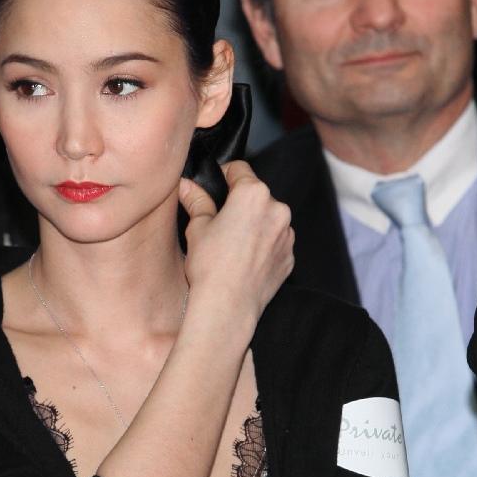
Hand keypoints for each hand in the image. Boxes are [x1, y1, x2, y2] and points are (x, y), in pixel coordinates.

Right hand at [179, 161, 294, 326]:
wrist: (228, 307)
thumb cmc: (210, 266)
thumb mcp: (197, 228)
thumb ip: (197, 201)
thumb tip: (187, 186)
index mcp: (254, 194)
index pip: (239, 169)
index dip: (223, 176)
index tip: (214, 189)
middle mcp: (278, 209)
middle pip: (256, 195)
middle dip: (240, 204)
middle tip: (219, 223)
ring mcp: (287, 234)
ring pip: (268, 219)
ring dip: (254, 225)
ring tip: (232, 246)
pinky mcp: (289, 257)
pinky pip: (275, 242)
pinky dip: (263, 246)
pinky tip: (244, 261)